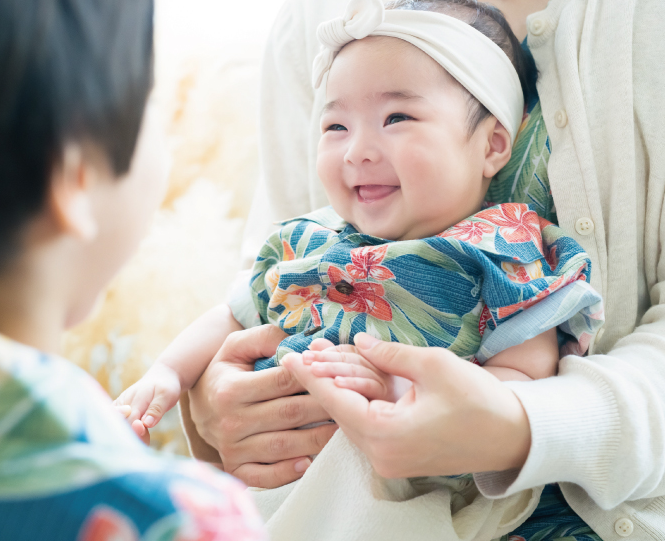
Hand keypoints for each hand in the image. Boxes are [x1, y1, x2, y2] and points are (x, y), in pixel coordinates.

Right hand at [114, 363, 182, 443]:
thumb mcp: (166, 394)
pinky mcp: (119, 410)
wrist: (161, 377)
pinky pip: (119, 424)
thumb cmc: (165, 386)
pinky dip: (129, 432)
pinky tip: (141, 434)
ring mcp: (120, 406)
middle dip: (133, 436)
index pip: (129, 419)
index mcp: (135, 397)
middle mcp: (123, 402)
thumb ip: (156, 409)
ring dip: (130, 435)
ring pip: (118, 425)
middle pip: (122, 425)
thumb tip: (146, 423)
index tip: (144, 431)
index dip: (136, 430)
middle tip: (147, 440)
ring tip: (146, 438)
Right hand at [188, 324, 337, 488]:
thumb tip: (297, 341)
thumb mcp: (236, 346)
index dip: (312, 376)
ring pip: (284, 446)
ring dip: (318, 439)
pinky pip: (266, 477)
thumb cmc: (225, 372)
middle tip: (353, 401)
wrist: (199, 406)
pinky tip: (309, 462)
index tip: (337, 372)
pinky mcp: (236, 469)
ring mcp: (232, 449)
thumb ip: (265, 337)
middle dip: (325, 406)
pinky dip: (289, 472)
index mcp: (230, 388)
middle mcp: (230, 421)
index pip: (282, 381)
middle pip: (290, 413)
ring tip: (344, 428)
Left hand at [282, 333, 531, 479]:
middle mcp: (381, 455)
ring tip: (321, 359)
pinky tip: (348, 379)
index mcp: (386, 435)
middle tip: (303, 351)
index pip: (335, 401)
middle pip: (340, 411)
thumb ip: (388, 353)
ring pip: (352, 418)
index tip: (286, 358)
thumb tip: (359, 341)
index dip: (309, 376)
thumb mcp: (432, 365)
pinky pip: (368, 425)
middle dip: (323, 379)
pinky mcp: (398, 457)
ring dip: (340, 388)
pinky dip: (358, 401)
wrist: (515, 436)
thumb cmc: (479, 400)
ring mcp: (389, 460)